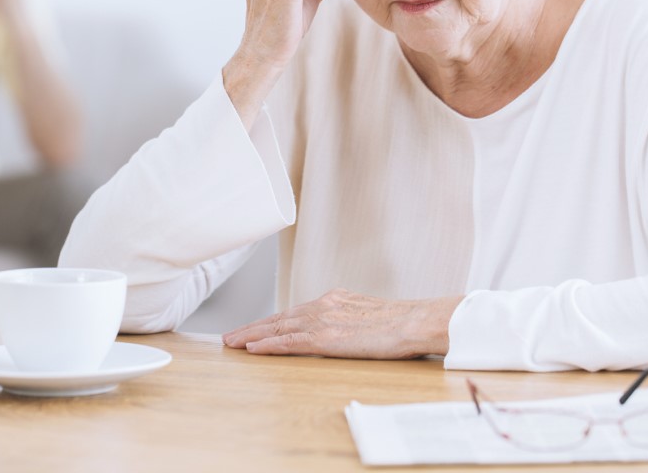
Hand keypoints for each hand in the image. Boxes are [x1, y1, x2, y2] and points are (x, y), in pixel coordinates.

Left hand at [221, 288, 462, 359]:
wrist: (416, 320)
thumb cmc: (403, 322)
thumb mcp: (370, 314)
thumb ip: (350, 319)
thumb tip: (345, 331)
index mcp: (335, 299)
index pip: (295, 312)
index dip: (271, 322)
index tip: (254, 329)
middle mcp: (325, 304)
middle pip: (280, 317)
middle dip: (253, 327)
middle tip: (230, 336)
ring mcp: (325, 318)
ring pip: (278, 327)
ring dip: (252, 335)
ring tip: (231, 343)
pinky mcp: (328, 336)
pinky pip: (290, 341)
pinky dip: (269, 344)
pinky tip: (252, 349)